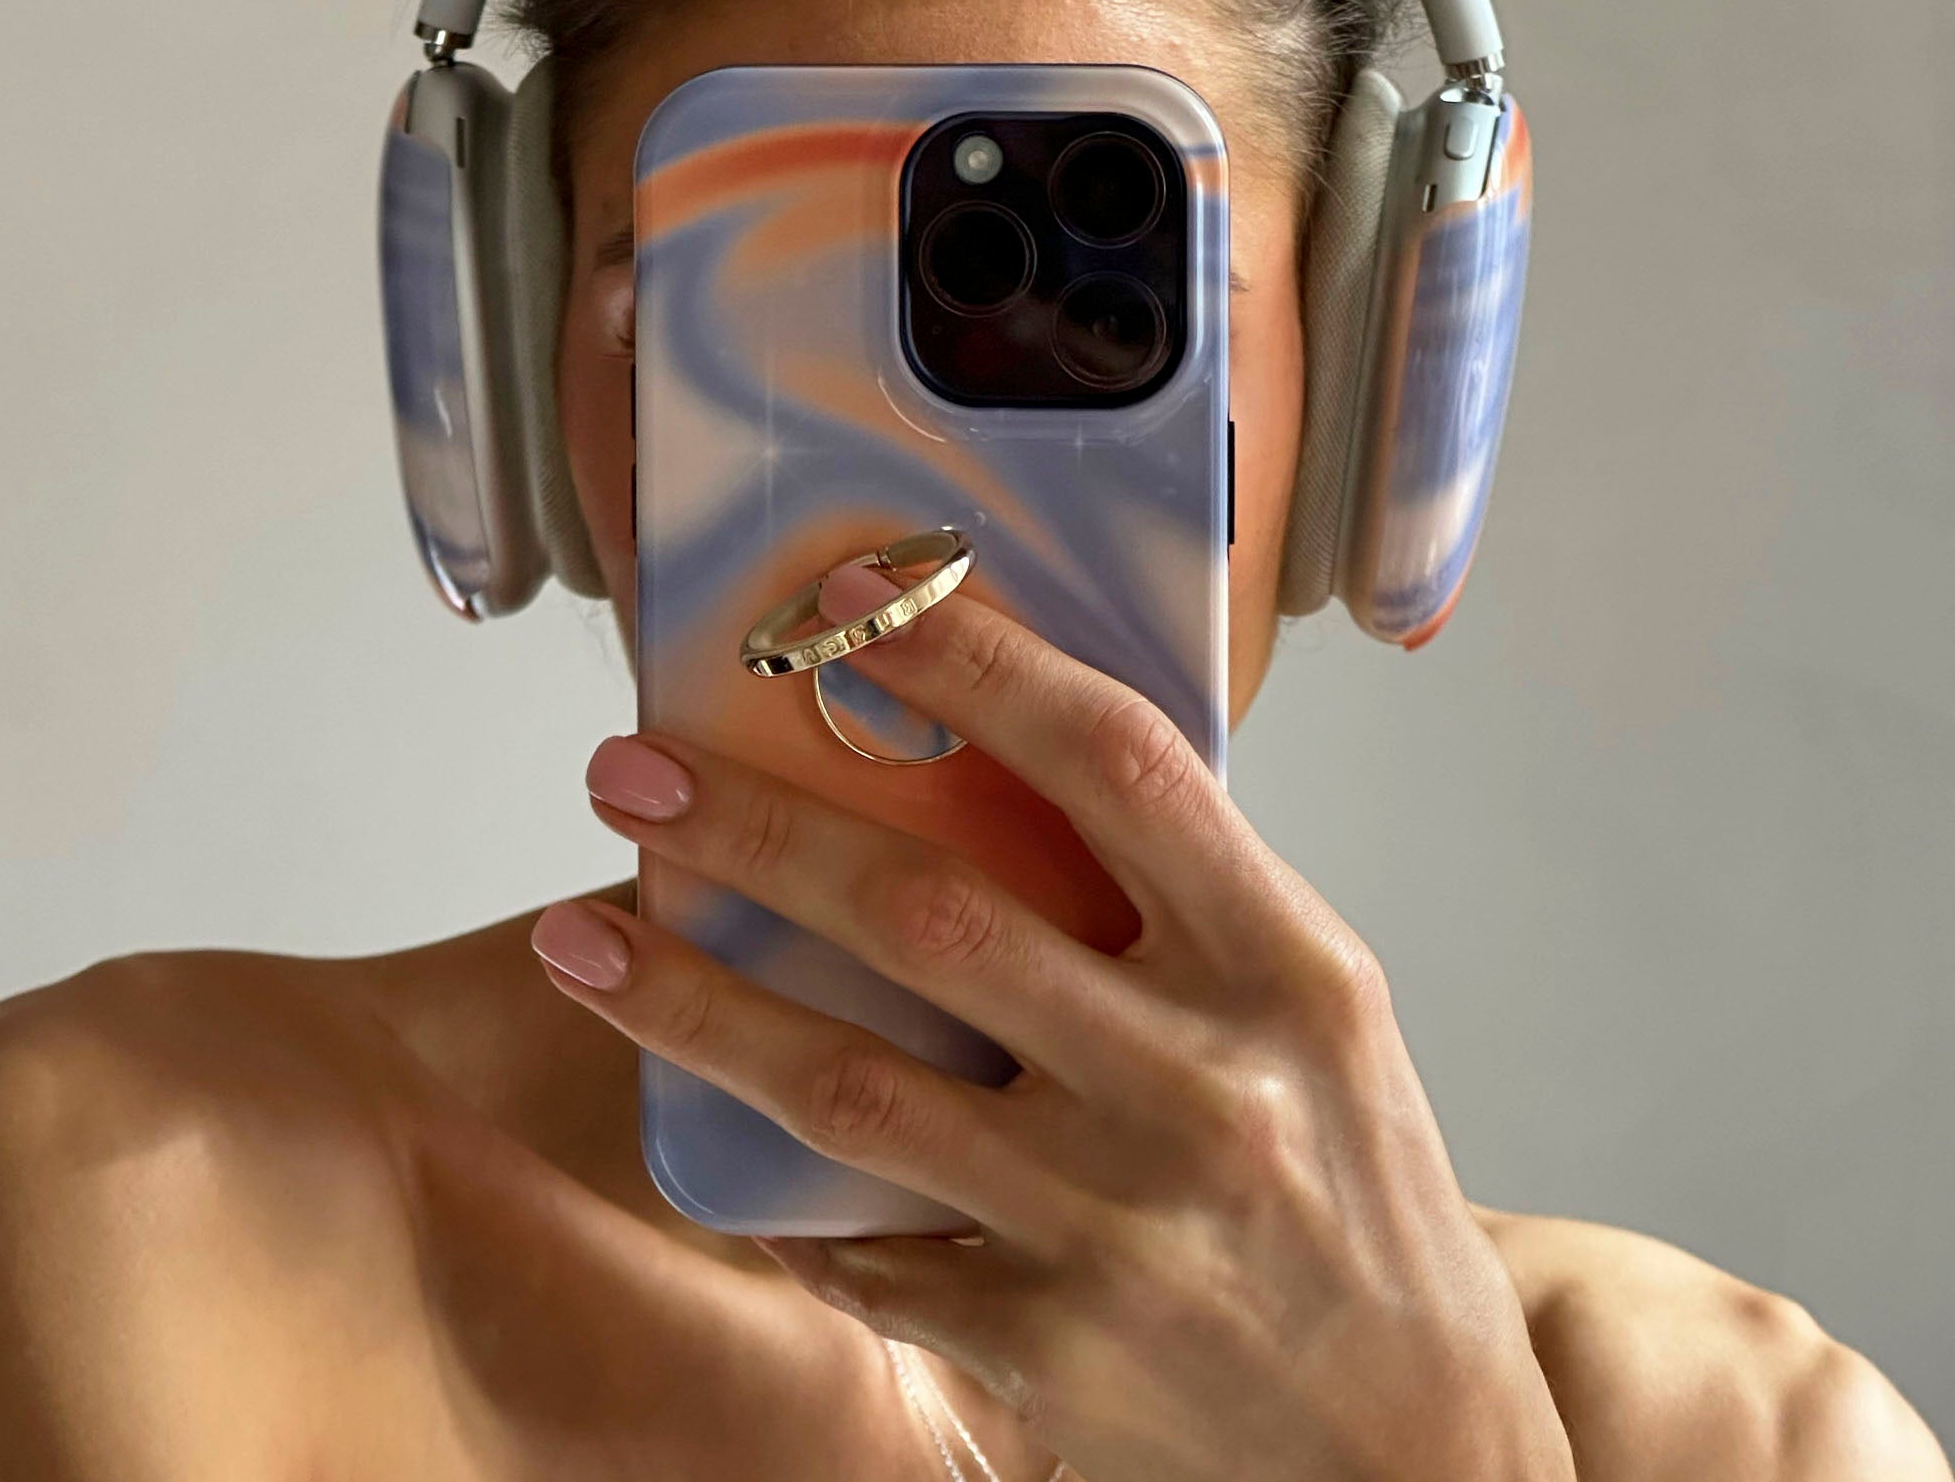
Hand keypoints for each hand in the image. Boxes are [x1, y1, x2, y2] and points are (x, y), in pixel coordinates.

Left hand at [532, 566, 1573, 1481]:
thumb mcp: (1313, 1002)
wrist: (1414, 1441)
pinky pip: (868, 1244)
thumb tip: (995, 760)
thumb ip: (1180, 893)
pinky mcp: (1050, 1346)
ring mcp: (1119, 1224)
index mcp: (1285, 964)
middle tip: (629, 772)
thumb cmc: (1356, 1182)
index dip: (979, 662)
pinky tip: (703, 1129)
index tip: (853, 596)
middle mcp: (1202, 1083)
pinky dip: (780, 1186)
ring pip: (853, 1085)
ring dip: (690, 1003)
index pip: (1116, 762)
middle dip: (755, 831)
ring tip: (577, 936)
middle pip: (934, 916)